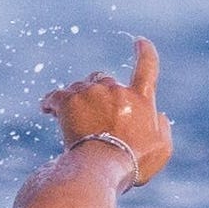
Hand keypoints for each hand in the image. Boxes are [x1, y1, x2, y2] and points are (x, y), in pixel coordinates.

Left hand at [40, 37, 171, 186]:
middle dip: (100, 95)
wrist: (102, 166)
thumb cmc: (133, 162)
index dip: (144, 52)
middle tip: (94, 118)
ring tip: (73, 124)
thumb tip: (159, 115)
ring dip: (78, 101)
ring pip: (80, 88)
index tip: (139, 41)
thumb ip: (162, 128)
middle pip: (105, 80)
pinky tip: (46, 109)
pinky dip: (51, 102)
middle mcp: (116, 89)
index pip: (147, 67)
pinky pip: (55, 96)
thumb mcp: (161, 149)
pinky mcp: (68, 101)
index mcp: (141, 99)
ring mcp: (91, 93)